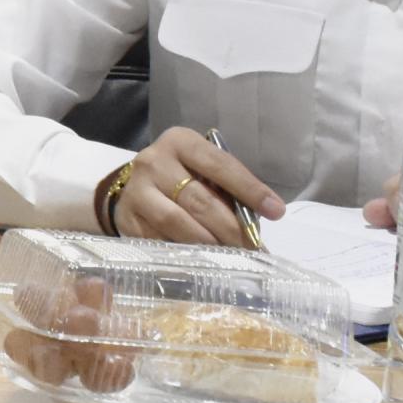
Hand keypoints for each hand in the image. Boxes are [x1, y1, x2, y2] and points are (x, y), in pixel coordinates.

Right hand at [114, 127, 284, 245]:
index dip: (249, 189)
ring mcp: (136, 191)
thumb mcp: (202, 170)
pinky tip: (200, 260)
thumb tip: (257, 222)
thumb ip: (226, 188)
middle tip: (252, 246)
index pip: (220, 165)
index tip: (276, 211)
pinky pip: (158, 240)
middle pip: (199, 199)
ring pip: (177, 222)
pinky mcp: (127, 219)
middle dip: (231, 227)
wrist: (133, 187)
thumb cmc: (180, 176)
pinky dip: (183, 252)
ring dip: (208, 243)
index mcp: (180, 142)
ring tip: (229, 256)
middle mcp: (154, 162)